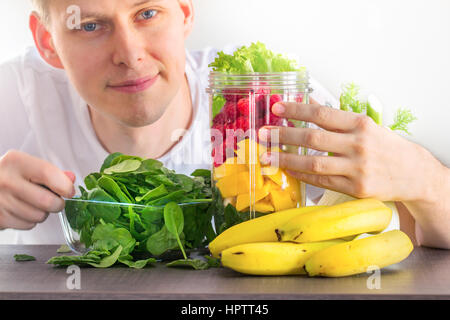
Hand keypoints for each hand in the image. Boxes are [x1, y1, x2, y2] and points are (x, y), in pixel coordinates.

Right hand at [0, 150, 75, 229]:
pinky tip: (22, 210)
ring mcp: (1, 201)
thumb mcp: (28, 166)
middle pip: (47, 201)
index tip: (69, 191)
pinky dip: (30, 220)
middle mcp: (6, 180)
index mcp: (16, 162)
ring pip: (39, 216)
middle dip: (57, 203)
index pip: (48, 174)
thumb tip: (70, 178)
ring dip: (42, 212)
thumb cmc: (11, 175)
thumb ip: (51, 172)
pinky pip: (28, 225)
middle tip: (54, 200)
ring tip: (33, 203)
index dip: (65, 186)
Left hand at [258, 101, 444, 202]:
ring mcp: (357, 168)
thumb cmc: (386, 146)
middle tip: (263, 134)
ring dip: (286, 160)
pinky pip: (321, 180)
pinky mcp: (356, 188)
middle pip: (312, 138)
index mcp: (360, 124)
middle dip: (283, 135)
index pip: (321, 114)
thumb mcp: (365, 125)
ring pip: (313, 163)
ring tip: (267, 156)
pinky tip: (288, 170)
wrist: (414, 174)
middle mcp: (359, 145)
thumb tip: (309, 100)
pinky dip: (302, 175)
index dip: (296, 110)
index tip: (276, 109)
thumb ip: (335, 115)